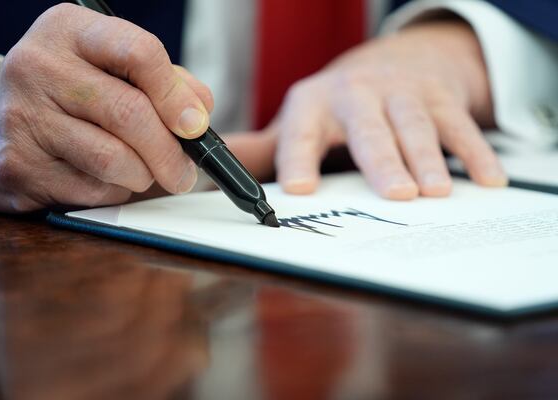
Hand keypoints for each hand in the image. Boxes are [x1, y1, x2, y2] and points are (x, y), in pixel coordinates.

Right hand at [0, 4, 212, 211]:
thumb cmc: (61, 94)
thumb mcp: (104, 67)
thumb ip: (160, 82)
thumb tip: (200, 111)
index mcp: (69, 31)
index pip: (138, 52)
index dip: (177, 95)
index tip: (197, 126)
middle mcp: (39, 66)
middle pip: (130, 114)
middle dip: (170, 153)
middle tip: (184, 173)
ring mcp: (22, 117)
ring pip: (114, 159)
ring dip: (143, 176)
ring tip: (142, 173)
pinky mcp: (17, 165)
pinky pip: (90, 190)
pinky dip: (112, 191)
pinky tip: (102, 179)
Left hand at [230, 20, 506, 199]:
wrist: (393, 64)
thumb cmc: (338, 107)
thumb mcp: (299, 122)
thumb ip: (264, 151)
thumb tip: (211, 178)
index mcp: (314, 104)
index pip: (301, 132)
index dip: (300, 158)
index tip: (301, 190)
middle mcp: (357, 95)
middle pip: (369, 129)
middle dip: (381, 161)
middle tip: (394, 196)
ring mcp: (402, 94)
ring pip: (415, 126)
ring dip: (428, 159)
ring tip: (435, 193)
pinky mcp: (440, 98)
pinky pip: (461, 125)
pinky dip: (475, 152)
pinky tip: (486, 180)